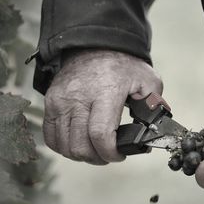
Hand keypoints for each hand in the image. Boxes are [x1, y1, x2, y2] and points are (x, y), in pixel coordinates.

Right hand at [43, 49, 162, 164]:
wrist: (94, 45)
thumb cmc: (122, 65)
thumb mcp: (148, 81)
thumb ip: (154, 106)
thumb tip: (153, 130)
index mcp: (105, 92)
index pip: (100, 135)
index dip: (110, 154)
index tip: (120, 155)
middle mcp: (78, 97)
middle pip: (80, 145)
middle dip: (97, 158)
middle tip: (107, 155)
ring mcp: (60, 100)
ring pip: (64, 146)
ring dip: (81, 155)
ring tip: (94, 150)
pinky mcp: (50, 102)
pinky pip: (50, 137)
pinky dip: (64, 147)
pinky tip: (78, 143)